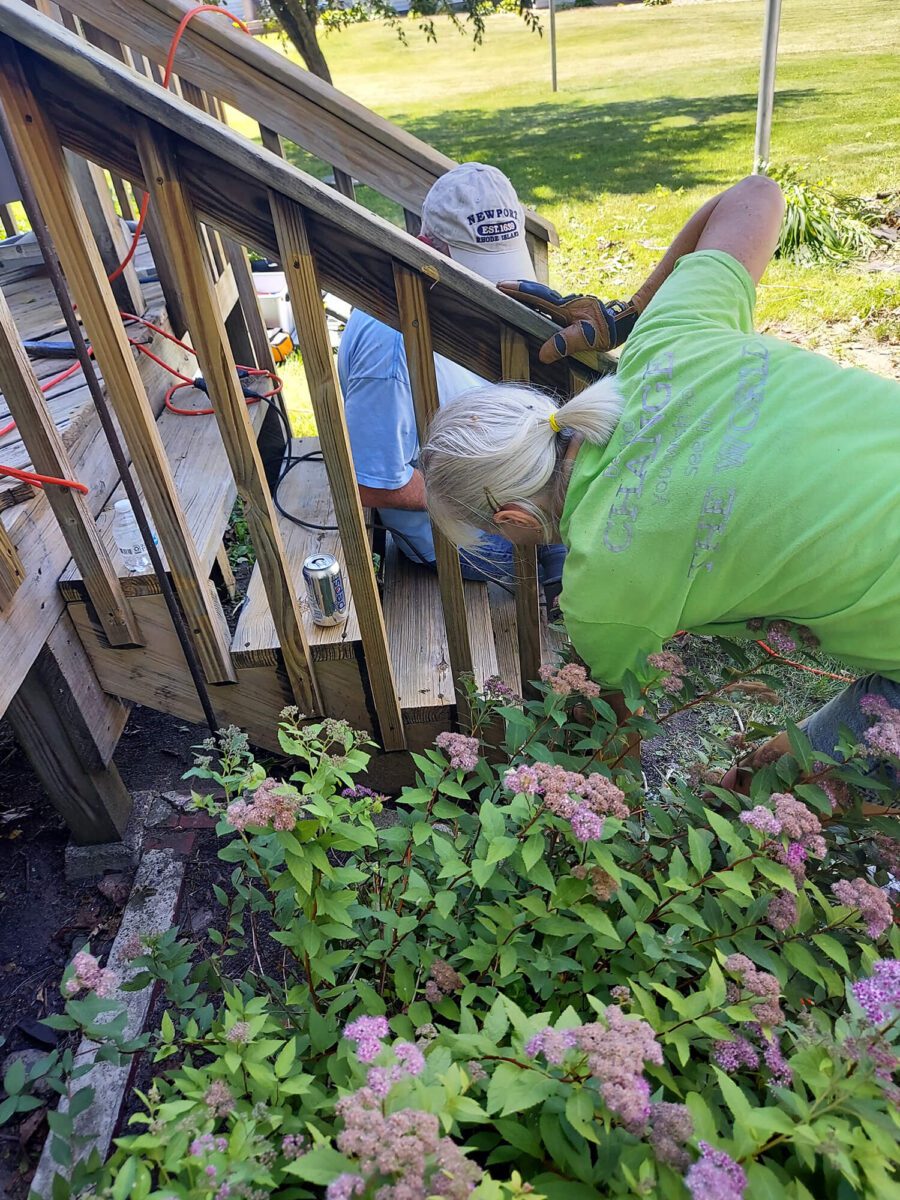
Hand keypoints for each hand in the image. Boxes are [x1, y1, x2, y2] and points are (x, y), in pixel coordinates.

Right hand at [497, 280, 639, 362]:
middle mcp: (563, 304)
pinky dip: (538, 306)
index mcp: (564, 307)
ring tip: (510, 298)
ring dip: (527, 297)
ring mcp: (567, 307)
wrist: (623, 322)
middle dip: (518, 290)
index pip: (537, 296)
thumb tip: (542, 354)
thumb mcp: (586, 338)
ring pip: (543, 299)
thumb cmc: (606, 329)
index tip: (501, 286)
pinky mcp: (571, 312)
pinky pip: (550, 308)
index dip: (519, 291)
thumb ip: (565, 343)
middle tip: (500, 287)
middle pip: (537, 293)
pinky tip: (533, 312)